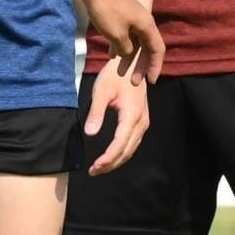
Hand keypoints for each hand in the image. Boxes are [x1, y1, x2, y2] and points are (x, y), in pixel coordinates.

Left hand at [81, 59, 151, 175]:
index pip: (120, 144)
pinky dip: (122, 153)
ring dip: (116, 160)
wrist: (133, 63)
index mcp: (132, 115)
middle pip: (127, 151)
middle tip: (93, 172)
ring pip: (131, 149)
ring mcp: (144, 122)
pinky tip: (111, 157)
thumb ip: (96, 113)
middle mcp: (141, 122)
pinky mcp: (142, 121)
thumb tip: (90, 134)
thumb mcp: (101, 91)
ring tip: (99, 168)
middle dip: (111, 164)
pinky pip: (133, 142)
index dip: (107, 158)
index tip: (94, 167)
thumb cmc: (115, 74)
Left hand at [82, 0, 165, 84]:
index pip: (158, 50)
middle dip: (140, 66)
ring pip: (134, 42)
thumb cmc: (107, 10)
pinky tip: (111, 56)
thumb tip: (127, 53)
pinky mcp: (120, 15)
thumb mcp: (116, 35)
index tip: (150, 82)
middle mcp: (143, 22)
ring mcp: (131, 18)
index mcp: (147, 26)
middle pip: (146, 48)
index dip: (155, 67)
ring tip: (119, 73)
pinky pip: (124, 35)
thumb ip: (125, 49)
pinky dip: (119, 46)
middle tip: (133, 82)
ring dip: (128, 58)